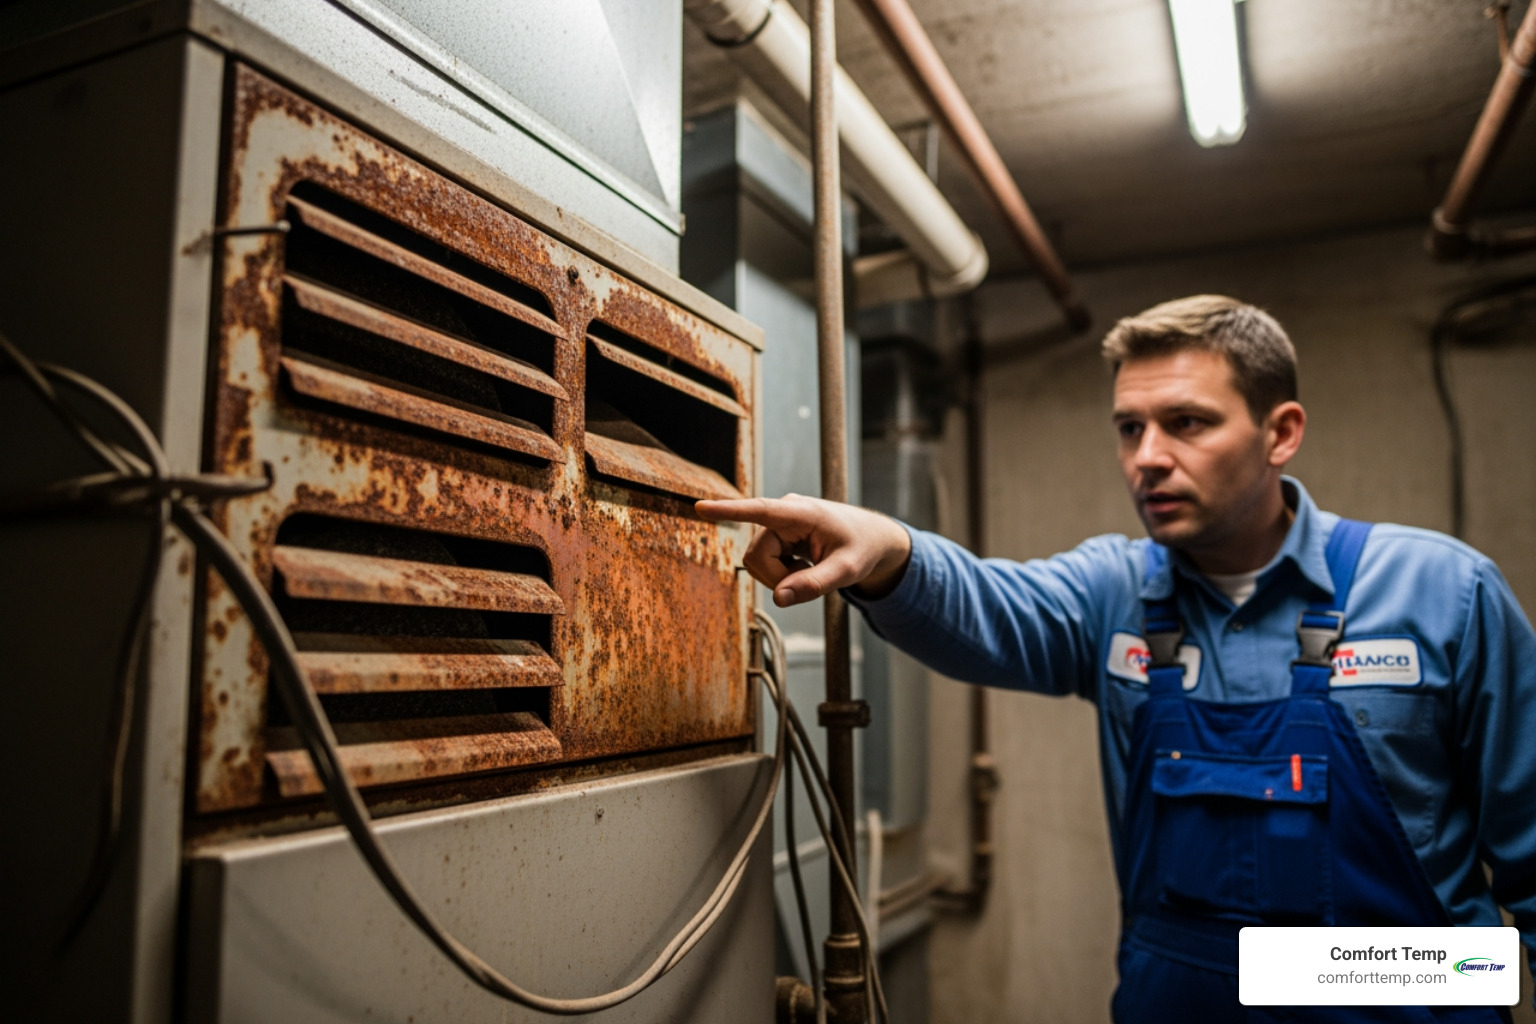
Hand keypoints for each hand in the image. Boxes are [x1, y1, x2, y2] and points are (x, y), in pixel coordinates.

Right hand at [695, 494, 911, 606]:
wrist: (871, 539)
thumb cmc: (862, 548)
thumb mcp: (847, 571)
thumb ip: (815, 585)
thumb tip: (779, 599)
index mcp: (801, 513)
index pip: (758, 510)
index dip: (728, 511)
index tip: (700, 507)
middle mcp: (783, 514)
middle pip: (756, 556)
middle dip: (777, 578)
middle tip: (808, 581)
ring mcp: (778, 524)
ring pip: (757, 562)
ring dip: (780, 576)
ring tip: (809, 569)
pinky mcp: (776, 535)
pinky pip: (764, 563)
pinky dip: (782, 573)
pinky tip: (804, 565)